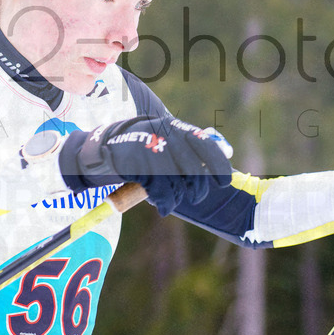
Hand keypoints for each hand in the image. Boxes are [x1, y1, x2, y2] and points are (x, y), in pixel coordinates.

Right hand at [64, 116, 232, 215]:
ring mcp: (154, 150)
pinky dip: (165, 203)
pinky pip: (162, 193)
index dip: (219, 167)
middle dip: (197, 189)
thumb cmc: (143, 146)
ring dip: (177, 197)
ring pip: (179, 185)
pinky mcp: (141, 166)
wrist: (105, 147)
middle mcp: (168, 137)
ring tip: (168, 197)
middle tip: (194, 196)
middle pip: (195, 171)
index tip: (224, 182)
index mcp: (178, 128)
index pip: (208, 147)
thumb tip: (228, 154)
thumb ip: (193, 146)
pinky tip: (162, 206)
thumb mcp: (167, 139)